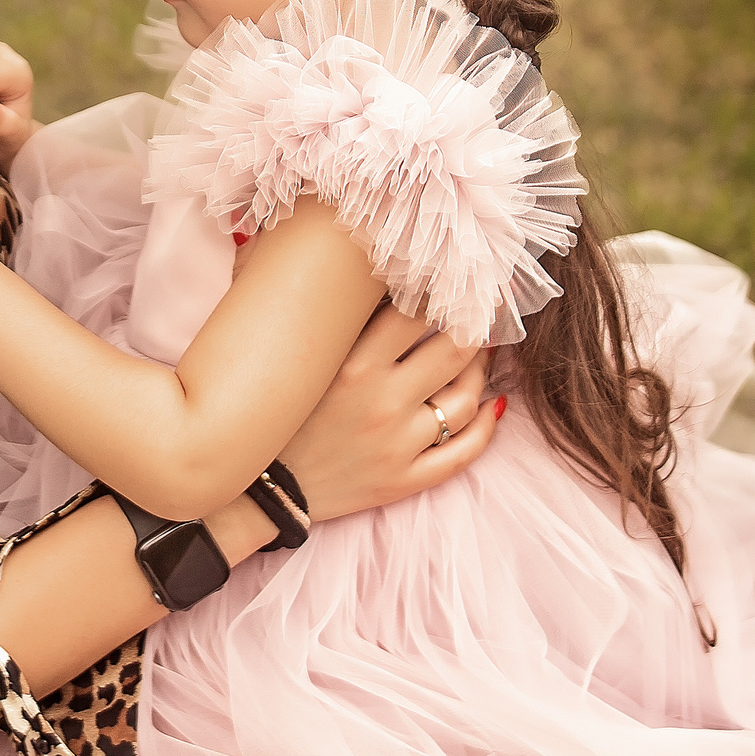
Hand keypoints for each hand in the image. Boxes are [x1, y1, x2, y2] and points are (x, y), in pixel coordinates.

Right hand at [274, 303, 500, 520]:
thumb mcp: (299, 358)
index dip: (443, 293)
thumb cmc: (279, 412)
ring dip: (481, 373)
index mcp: (353, 366)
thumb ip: (330, 318)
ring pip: (466, 400)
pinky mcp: (405, 480)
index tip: (451, 284)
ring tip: (479, 357)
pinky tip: (492, 407)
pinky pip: (464, 453)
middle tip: (477, 316)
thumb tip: (347, 269)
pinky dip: (486, 428)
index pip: (417, 314)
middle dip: (473, 328)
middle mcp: (382, 403)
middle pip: (454, 352)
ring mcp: (398, 445)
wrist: (262, 486)